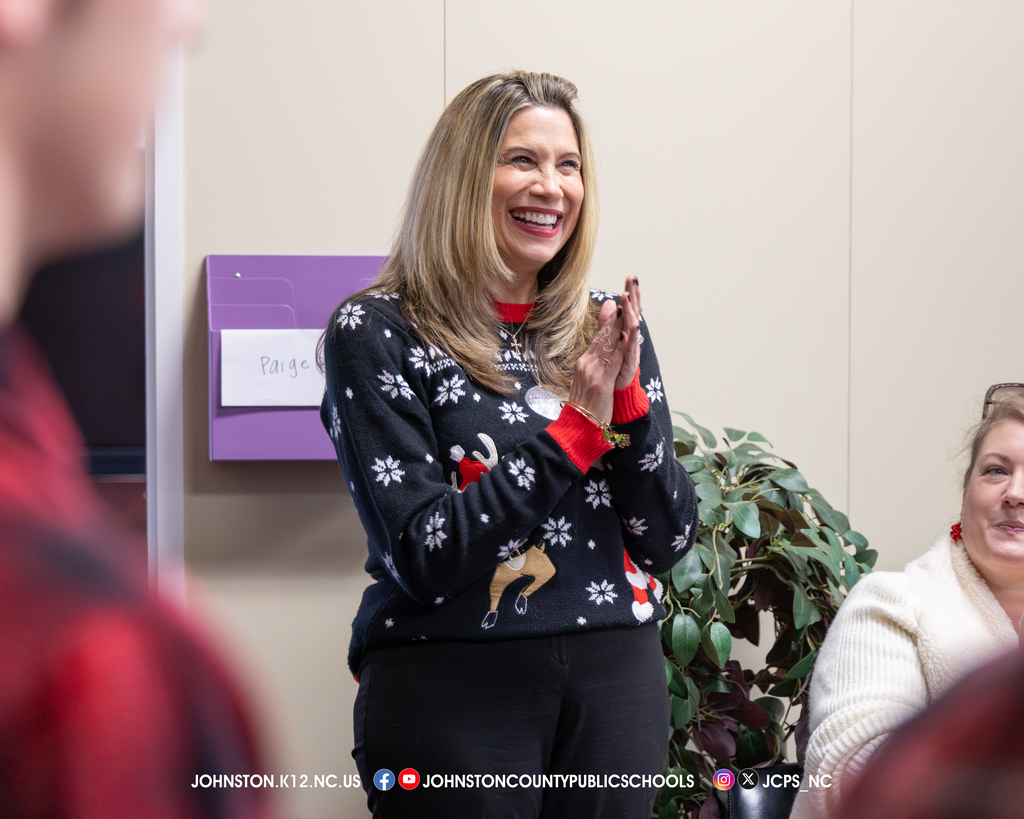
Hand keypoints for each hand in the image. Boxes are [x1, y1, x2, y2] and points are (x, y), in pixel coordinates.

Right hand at [568, 299, 624, 422]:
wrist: (576, 427)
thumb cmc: (583, 408)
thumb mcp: (586, 383)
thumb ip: (593, 367)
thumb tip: (594, 355)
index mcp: (584, 363)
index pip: (598, 338)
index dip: (609, 321)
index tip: (617, 304)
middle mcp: (586, 364)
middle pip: (603, 336)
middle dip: (615, 316)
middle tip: (624, 296)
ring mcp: (593, 372)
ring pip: (608, 344)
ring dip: (619, 324)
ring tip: (627, 307)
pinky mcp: (601, 383)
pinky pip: (613, 361)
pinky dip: (620, 347)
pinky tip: (626, 335)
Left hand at [616, 276, 641, 389]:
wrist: (613, 395)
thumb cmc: (612, 370)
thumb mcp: (608, 342)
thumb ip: (608, 322)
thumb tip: (609, 302)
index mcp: (625, 335)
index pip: (628, 311)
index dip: (630, 295)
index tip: (631, 277)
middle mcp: (630, 342)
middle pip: (632, 315)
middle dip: (632, 297)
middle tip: (633, 280)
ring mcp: (630, 353)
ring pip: (630, 330)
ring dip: (629, 313)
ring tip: (628, 298)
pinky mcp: (628, 367)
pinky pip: (629, 351)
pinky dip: (629, 340)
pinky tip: (630, 329)